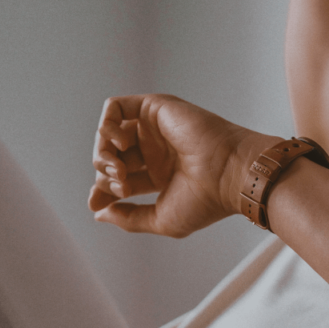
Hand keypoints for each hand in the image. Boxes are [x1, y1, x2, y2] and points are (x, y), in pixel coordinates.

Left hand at [88, 94, 277, 237]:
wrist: (230, 174)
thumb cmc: (205, 200)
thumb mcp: (162, 219)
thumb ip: (129, 218)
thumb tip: (99, 213)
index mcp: (160, 176)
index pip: (119, 180)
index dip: (102, 191)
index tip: (98, 203)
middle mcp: (156, 151)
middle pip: (111, 159)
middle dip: (104, 175)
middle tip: (120, 185)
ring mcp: (155, 129)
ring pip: (109, 134)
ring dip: (103, 153)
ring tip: (118, 167)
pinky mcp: (156, 108)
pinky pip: (116, 108)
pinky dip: (107, 124)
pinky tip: (118, 143)